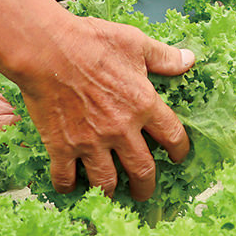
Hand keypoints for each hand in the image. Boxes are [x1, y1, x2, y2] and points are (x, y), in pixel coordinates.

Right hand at [12, 16, 194, 202]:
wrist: (47, 49)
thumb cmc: (90, 41)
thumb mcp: (135, 43)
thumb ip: (163, 56)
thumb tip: (189, 59)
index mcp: (143, 104)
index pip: (173, 136)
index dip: (179, 151)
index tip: (178, 157)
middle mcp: (121, 129)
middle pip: (142, 170)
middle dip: (145, 186)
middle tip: (144, 191)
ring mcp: (90, 141)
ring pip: (106, 181)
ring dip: (110, 192)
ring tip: (110, 193)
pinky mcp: (62, 146)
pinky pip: (66, 178)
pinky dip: (68, 186)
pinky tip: (70, 185)